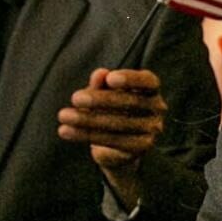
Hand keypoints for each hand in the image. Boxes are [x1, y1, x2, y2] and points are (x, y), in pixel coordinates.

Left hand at [58, 68, 166, 206]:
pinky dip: (86, 135)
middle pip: (131, 102)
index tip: (110, 79)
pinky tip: (66, 131)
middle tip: (74, 98)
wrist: (116, 147)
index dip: (131, 79)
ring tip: (64, 116)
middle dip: (100, 99)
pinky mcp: (142, 147)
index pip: (148, 81)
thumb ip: (101, 84)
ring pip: (119, 123)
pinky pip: (114, 140)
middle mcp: (158, 108)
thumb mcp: (102, 94)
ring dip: (88, 119)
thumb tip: (100, 73)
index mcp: (151, 90)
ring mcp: (153, 129)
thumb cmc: (109, 110)